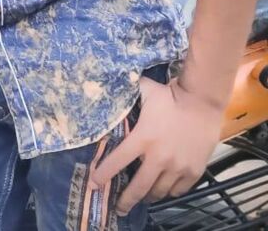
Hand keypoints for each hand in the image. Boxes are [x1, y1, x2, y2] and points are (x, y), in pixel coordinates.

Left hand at [91, 74, 224, 215]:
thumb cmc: (171, 95)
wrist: (203, 101)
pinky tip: (163, 188)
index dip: (103, 174)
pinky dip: (169, 191)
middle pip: (138, 187)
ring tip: (142, 197)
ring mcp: (178, 167)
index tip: (93, 184)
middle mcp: (158, 158)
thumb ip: (127, 94)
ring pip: (158, 191)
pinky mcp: (194, 171)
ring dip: (148, 196)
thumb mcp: (144, 91)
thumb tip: (109, 87)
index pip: (117, 161)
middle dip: (126, 200)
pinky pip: (178, 190)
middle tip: (119, 208)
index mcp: (143, 138)